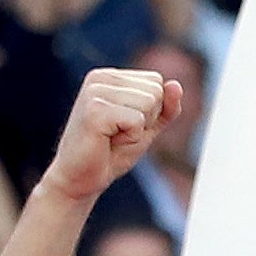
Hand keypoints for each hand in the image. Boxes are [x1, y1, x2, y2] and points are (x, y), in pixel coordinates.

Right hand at [45, 66, 174, 205]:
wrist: (79, 179)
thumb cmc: (111, 153)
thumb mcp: (147, 128)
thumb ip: (165, 108)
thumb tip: (176, 85)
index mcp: (110, 76)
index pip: (156, 82)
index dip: (151, 111)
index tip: (125, 125)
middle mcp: (100, 77)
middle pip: (155, 91)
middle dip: (146, 120)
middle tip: (118, 134)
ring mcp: (95, 91)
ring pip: (149, 103)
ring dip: (138, 130)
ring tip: (112, 137)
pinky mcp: (95, 109)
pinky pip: (137, 120)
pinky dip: (131, 138)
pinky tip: (108, 141)